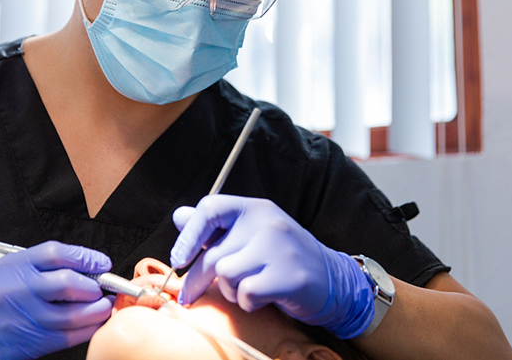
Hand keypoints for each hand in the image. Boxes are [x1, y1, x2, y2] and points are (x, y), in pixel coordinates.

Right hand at [0, 241, 113, 359]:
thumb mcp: (9, 268)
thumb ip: (43, 264)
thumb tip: (86, 266)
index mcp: (15, 266)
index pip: (56, 253)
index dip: (85, 256)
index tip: (101, 262)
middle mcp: (20, 290)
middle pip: (68, 283)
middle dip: (94, 285)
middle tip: (103, 285)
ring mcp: (26, 318)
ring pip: (73, 314)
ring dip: (97, 309)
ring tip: (104, 304)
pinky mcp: (32, 342)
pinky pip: (69, 336)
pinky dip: (88, 328)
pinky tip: (94, 322)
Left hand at [170, 195, 374, 338]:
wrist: (332, 279)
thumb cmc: (281, 257)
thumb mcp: (250, 234)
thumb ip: (215, 227)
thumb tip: (179, 217)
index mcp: (254, 207)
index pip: (210, 209)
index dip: (188, 235)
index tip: (178, 259)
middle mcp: (266, 222)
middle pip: (213, 252)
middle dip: (196, 280)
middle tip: (187, 296)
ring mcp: (279, 248)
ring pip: (226, 273)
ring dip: (229, 290)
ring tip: (245, 289)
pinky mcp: (288, 276)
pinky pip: (246, 294)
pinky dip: (247, 303)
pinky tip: (262, 298)